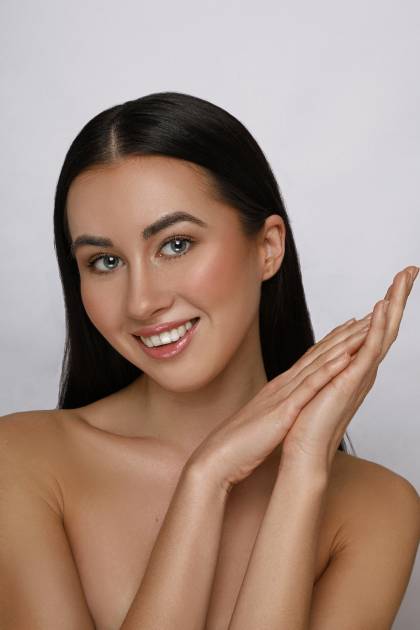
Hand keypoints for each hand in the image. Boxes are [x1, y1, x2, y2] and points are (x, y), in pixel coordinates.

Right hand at [187, 313, 374, 492]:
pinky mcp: (284, 410)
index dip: (332, 341)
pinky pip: (310, 387)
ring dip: (343, 345)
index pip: (311, 359)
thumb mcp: (266, 421)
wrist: (218, 456)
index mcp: (280, 389)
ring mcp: (283, 395)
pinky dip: (328, 371)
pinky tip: (345, 358)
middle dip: (344, 335)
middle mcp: (283, 385)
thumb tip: (292, 409)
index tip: (351, 327)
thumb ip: (280, 409)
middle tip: (369, 316)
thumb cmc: (240, 443)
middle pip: (319, 354)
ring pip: (318, 364)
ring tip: (365, 328)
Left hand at [279, 266, 417, 474]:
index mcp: (355, 369)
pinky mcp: (351, 382)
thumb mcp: (321, 382)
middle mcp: (363, 370)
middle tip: (410, 271)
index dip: (386, 306)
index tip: (395, 283)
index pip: (374, 331)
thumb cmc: (308, 422)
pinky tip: (382, 307)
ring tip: (404, 279)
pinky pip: (368, 350)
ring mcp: (359, 376)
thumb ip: (334, 364)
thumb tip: (339, 346)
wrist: (303, 452)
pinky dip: (377, 328)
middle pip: (385, 327)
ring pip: (383, 333)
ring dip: (393, 305)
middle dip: (397, 298)